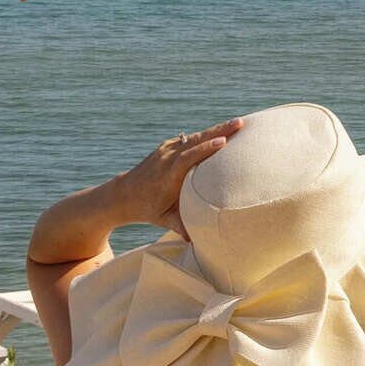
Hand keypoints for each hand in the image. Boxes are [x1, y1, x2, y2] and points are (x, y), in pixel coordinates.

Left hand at [115, 119, 242, 226]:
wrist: (123, 194)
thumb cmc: (147, 209)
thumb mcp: (162, 219)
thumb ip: (179, 226)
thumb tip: (196, 242)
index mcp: (168, 175)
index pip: (187, 158)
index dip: (204, 150)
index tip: (223, 142)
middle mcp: (167, 158)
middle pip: (195, 141)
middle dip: (218, 131)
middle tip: (241, 123)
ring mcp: (167, 149)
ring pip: (195, 136)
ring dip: (217, 129)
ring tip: (239, 123)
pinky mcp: (169, 146)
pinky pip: (191, 138)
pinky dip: (208, 133)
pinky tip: (225, 129)